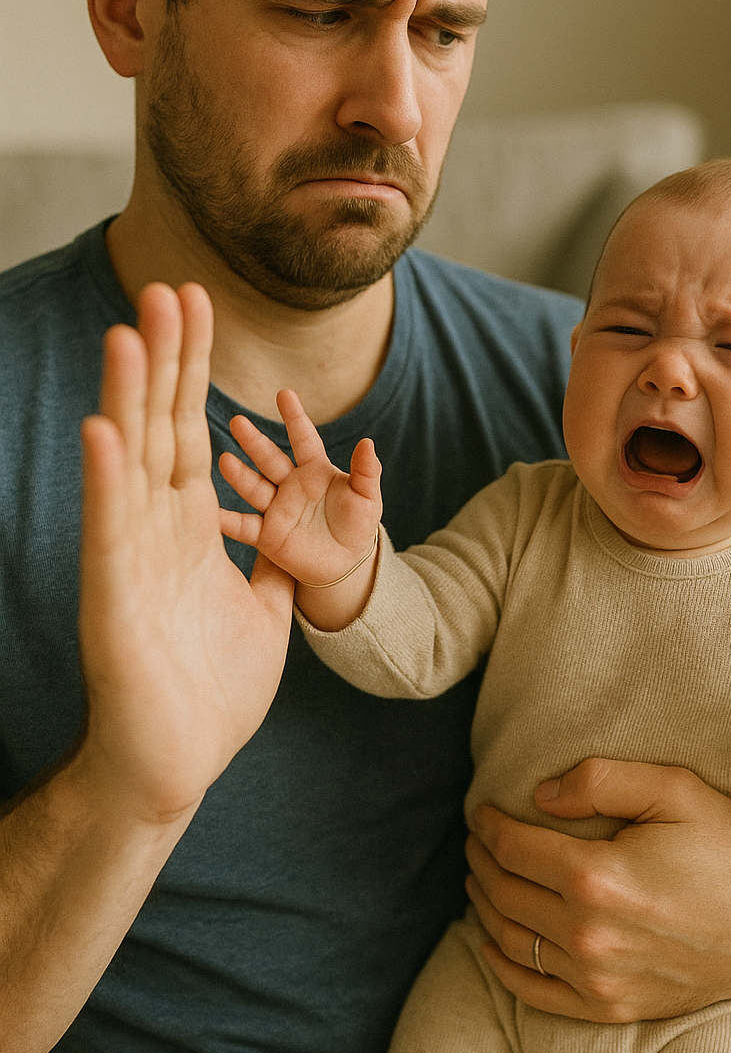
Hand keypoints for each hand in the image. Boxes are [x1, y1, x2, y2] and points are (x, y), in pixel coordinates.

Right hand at [78, 283, 295, 823]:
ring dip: (130, 395)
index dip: (196, 369)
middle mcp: (155, 531)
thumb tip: (302, 527)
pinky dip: (108, 479)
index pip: (192, 430)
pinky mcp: (114, 598)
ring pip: (130, 461)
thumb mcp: (266, 609)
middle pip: (161, 426)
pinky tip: (106, 428)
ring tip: (130, 331)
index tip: (199, 307)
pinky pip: (111, 529)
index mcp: (189, 529)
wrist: (176, 764)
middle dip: (168, 358)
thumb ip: (280, 559)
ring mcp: (130, 559)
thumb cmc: (210, 692)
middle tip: (169, 288)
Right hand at [219, 391, 381, 591]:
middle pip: (269, 458)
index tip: (284, 394)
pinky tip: (210, 513)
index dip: (295, 417)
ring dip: (239, 475)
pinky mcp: (268, 535)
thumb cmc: (357, 525)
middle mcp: (291, 485)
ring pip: (254, 488)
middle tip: (238, 422)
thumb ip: (366, 471)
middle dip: (254, 441)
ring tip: (224, 460)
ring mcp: (276, 509)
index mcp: (315, 470)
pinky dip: (227, 521)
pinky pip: (245, 526)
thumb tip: (368, 443)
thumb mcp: (367, 498)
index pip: (303, 439)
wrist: (346, 564)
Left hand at [464, 758, 730, 1020]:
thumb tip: (539, 795)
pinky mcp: (611, 1008)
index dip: (488, 825)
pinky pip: (533, 993)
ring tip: (480, 877)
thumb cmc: (729, 848)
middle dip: (481, 860)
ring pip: (511, 941)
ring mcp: (598, 980)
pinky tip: (489, 941)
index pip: (513, 847)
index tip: (481, 810)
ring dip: (484, 906)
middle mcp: (589, 935)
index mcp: (597, 877)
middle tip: (477, 839)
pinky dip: (501, 965)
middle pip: (504, 893)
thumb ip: (600, 779)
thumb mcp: (674, 788)